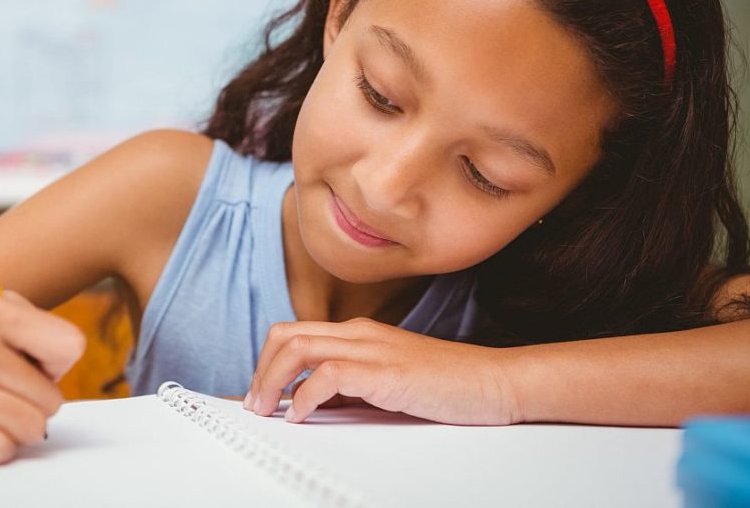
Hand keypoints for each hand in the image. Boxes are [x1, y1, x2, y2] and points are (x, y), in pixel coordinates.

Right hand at [0, 290, 85, 463]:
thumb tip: (63, 367)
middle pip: (53, 398)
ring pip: (33, 428)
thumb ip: (41, 332)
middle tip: (0, 391)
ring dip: (19, 428)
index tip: (28, 362)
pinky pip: (1, 450)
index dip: (56, 362)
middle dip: (36, 402)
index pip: (71, 345)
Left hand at [245, 318, 521, 424]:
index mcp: (358, 333)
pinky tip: (301, 415)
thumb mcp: (387, 383)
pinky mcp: (385, 371)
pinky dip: (305, 395)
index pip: (295, 333)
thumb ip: (351, 388)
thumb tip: (311, 405)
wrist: (494, 381)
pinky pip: (328, 373)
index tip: (256, 393)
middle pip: (286, 335)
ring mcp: (371, 348)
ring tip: (267, 410)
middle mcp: (359, 333)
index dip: (267, 362)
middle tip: (255, 404)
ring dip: (272, 380)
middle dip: (261, 369)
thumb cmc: (447, 385)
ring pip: (298, 347)